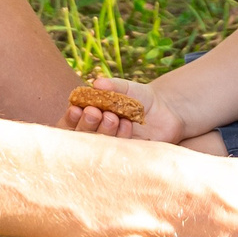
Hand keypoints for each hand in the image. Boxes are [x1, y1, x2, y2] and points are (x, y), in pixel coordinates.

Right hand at [62, 76, 186, 143]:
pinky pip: (119, 149)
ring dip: (103, 130)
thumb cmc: (140, 97)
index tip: (76, 109)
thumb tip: (96, 83)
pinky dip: (121, 136)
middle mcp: (97, 133)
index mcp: (91, 116)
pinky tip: (127, 124)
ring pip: (99, 144)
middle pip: (83, 135)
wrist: (166, 110)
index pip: (72, 122)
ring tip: (112, 116)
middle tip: (94, 112)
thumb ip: (113, 85)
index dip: (71, 118)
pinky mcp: (127, 153)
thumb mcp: (126, 88)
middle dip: (86, 123)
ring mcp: (111, 145)